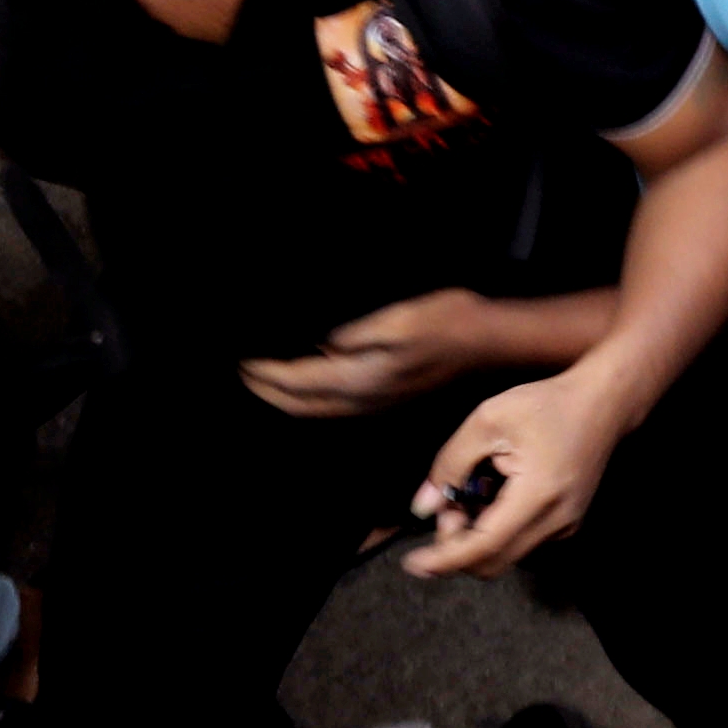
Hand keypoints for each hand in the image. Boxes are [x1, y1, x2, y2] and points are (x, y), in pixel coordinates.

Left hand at [242, 294, 489, 422]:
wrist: (489, 341)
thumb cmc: (447, 320)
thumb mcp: (397, 317)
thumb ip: (351, 335)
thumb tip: (316, 345)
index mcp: (358, 378)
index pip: (295, 382)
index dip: (263, 372)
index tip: (239, 358)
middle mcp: (361, 399)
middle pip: (297, 405)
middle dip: (264, 391)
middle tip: (241, 371)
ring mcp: (374, 404)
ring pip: (313, 411)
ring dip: (283, 399)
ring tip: (261, 381)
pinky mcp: (385, 400)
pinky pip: (331, 407)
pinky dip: (306, 400)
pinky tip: (305, 387)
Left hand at [405, 363, 622, 575]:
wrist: (606, 402)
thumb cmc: (548, 403)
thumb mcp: (489, 420)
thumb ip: (450, 464)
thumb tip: (424, 507)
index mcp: (538, 495)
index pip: (483, 546)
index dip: (443, 559)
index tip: (412, 563)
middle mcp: (556, 521)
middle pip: (492, 562)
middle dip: (457, 546)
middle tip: (450, 505)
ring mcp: (566, 526)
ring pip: (505, 556)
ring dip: (476, 538)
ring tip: (475, 492)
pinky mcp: (568, 524)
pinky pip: (521, 544)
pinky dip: (497, 532)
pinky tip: (497, 496)